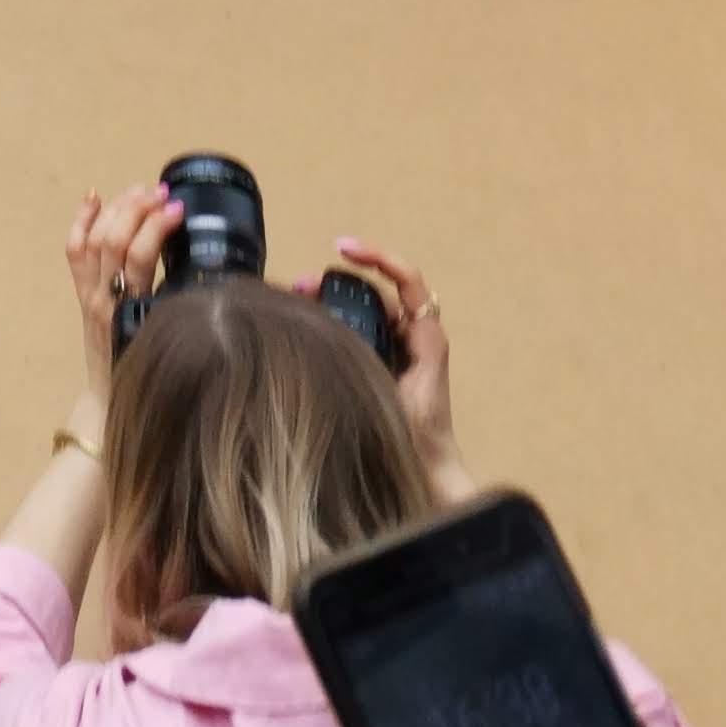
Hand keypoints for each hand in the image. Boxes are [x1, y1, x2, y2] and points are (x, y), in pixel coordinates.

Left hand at [67, 178, 178, 390]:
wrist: (109, 402)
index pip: (139, 256)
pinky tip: (95, 197)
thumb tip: (215, 274)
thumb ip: (185, 309)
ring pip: (94, 238)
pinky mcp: (80, 292)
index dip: (157, 227)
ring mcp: (89, 294)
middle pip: (113, 239)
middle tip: (161, 194)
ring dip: (118, 207)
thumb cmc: (149, 375)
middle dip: (138, 208)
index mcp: (132, 311)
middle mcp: (105, 299)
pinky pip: (74, 250)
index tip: (179, 209)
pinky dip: (82, 219)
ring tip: (141, 191)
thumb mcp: (172, 341)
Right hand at [322, 237, 470, 499]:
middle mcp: (412, 338)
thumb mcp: (402, 398)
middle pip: (376, 291)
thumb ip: (384, 362)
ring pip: (363, 310)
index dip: (378, 256)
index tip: (342, 248)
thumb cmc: (419, 441)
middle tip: (300, 285)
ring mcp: (397, 351)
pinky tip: (306, 326)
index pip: (407, 280)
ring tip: (296, 301)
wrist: (429, 477)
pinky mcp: (383, 364)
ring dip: (331, 300)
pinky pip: (358, 331)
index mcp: (425, 338)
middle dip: (338, 279)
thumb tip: (350, 327)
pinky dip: (333, 321)